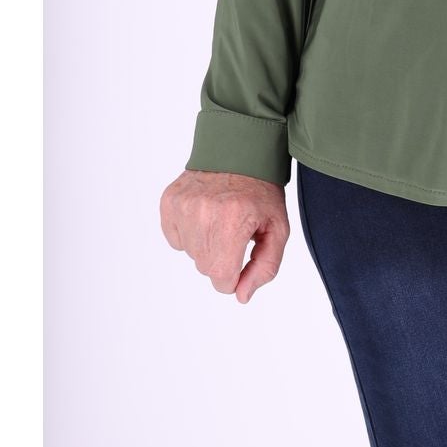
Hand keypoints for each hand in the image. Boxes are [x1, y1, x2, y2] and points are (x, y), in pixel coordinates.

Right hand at [160, 169, 289, 303]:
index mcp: (233, 220)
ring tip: (221, 219)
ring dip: (206, 245)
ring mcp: (183, 206)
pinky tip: (204, 215)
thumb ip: (265, 267)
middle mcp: (203, 212)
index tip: (241, 257)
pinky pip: (175, 238)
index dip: (234, 276)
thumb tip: (241, 296)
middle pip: (205, 267)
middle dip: (222, 258)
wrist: (240, 150)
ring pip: (190, 254)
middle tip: (235, 231)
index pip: (221, 278)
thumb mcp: (277, 228)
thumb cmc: (261, 191)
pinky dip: (189, 233)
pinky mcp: (169, 202)